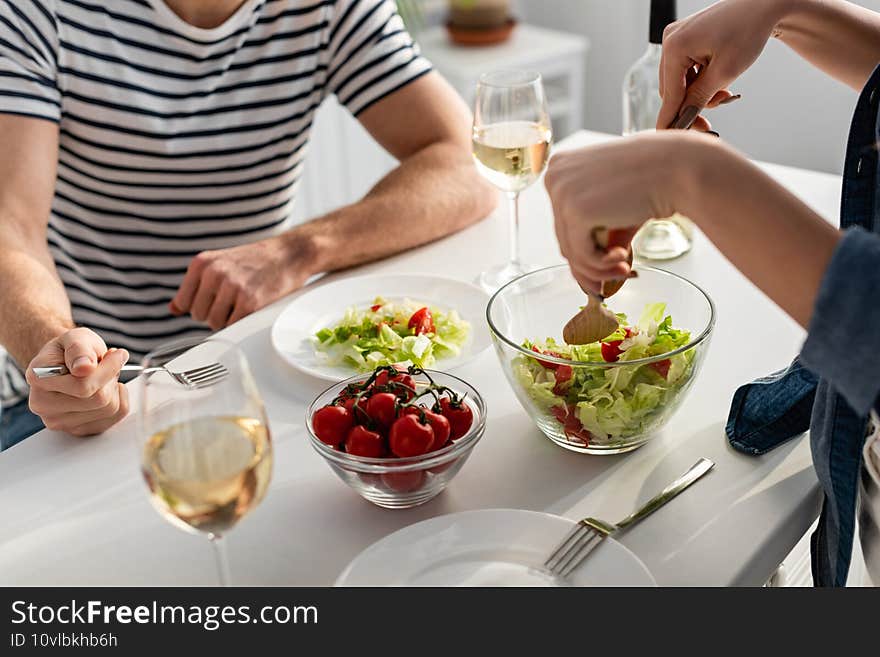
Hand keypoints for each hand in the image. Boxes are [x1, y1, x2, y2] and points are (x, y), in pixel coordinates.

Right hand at [25, 328, 129, 436]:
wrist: (66, 363)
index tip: (116, 354)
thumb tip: (84, 367)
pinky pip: (115, 418)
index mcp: (38, 378)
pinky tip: (106, 389)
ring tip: (102, 377)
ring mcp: (58, 422)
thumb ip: (79, 349)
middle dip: (110, 378)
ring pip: (109, 409)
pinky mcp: (77, 430)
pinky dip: (119, 400)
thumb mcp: (76, 337)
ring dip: (114, 389)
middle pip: (99, 400)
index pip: (83, 385)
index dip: (108, 368)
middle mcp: (42, 405)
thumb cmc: (72, 350)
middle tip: (105, 365)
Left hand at [170, 232, 317, 329]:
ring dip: (229, 320)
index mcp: (202, 263)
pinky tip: (252, 309)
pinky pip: (234, 326)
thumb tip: (173, 308)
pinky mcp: (250, 302)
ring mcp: (232, 288)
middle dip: (214, 314)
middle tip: (234, 302)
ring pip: (215, 323)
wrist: (289, 254)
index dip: (200, 306)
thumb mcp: (220, 264)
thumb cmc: (255, 261)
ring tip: (243, 305)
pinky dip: (242, 322)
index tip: (214, 302)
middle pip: (199, 315)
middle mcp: (214, 273)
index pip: (184, 302)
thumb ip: (195, 286)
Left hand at [544, 131, 712, 293]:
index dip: (584, 244)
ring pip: (572, 250)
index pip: (562, 220)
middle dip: (592, 262)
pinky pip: (583, 255)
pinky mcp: (575, 212)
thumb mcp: (614, 200)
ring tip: (625, 270)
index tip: (607, 259)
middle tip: (619, 271)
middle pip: (565, 237)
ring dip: (599, 269)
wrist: (679, 166)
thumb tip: (588, 270)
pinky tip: (623, 259)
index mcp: (562, 166)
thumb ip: (595, 228)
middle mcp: (555, 176)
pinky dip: (603, 266)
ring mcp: (562, 193)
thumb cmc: (654, 177)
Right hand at [657, 0, 790, 129]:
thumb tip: (684, 119)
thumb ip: (699, 98)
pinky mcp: (685, 38)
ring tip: (724, 92)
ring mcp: (677, 38)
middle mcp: (670, 40)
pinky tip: (717, 78)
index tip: (668, 139)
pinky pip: (685, 69)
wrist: (764, 4)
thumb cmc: (748, 30)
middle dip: (692, 104)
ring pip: (679, 81)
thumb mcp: (725, 71)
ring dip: (699, 92)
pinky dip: (700, 79)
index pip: (669, 94)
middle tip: (715, 114)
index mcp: (676, 46)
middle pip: (671, 89)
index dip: (671, 119)